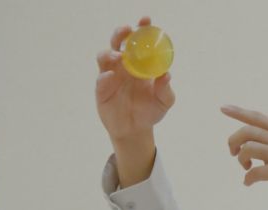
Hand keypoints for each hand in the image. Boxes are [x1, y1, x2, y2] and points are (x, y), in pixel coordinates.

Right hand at [95, 16, 173, 185]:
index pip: (139, 41)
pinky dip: (105, 76)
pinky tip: (111, 76)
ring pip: (104, 56)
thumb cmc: (151, 111)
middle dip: (121, 33)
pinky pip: (101, 79)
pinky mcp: (102, 90)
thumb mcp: (164, 101)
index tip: (146, 20)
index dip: (142, 28)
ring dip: (110, 52)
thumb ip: (166, 88)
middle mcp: (124, 65)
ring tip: (119, 57)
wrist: (136, 130)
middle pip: (118, 42)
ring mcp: (111, 76)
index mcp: (140, 62)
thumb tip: (167, 74)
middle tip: (128, 30)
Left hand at [222, 105, 267, 209]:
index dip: (238, 112)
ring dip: (241, 159)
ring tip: (246, 167)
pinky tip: (249, 182)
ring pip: (247, 149)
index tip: (223, 108)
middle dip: (233, 141)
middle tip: (233, 153)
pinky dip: (248, 178)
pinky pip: (254, 172)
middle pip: (246, 131)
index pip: (257, 117)